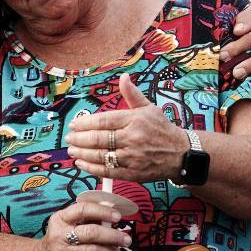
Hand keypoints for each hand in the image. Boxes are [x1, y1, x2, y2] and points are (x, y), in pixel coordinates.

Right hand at [33, 201, 130, 250]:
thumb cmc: (60, 241)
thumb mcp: (66, 225)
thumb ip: (86, 219)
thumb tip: (111, 215)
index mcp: (60, 219)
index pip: (83, 210)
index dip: (102, 211)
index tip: (117, 216)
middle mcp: (59, 236)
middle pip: (91, 233)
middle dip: (113, 236)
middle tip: (125, 239)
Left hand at [66, 74, 187, 181]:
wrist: (181, 154)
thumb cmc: (161, 128)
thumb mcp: (149, 108)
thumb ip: (132, 94)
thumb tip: (123, 77)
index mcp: (134, 120)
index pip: (104, 121)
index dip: (85, 123)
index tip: (74, 125)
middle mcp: (132, 138)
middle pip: (99, 139)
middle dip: (80, 139)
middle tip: (69, 138)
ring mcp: (132, 157)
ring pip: (101, 156)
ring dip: (82, 153)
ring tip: (71, 150)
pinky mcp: (133, 173)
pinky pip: (108, 171)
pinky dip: (92, 168)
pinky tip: (81, 163)